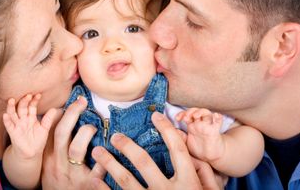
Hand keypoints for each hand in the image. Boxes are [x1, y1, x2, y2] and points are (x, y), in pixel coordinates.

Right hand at [3, 93, 51, 158]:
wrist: (32, 154)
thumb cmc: (38, 141)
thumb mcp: (45, 129)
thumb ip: (48, 119)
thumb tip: (54, 109)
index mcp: (31, 118)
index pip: (32, 106)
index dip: (34, 101)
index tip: (38, 95)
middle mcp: (23, 120)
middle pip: (22, 108)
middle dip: (24, 101)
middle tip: (28, 95)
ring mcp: (17, 125)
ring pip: (13, 114)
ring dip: (11, 107)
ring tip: (12, 100)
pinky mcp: (13, 133)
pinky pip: (9, 125)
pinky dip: (7, 120)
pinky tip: (6, 115)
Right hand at [41, 96, 106, 188]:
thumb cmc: (57, 181)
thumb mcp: (50, 163)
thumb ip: (54, 143)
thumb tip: (61, 113)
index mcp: (48, 156)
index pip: (49, 130)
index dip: (58, 113)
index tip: (71, 101)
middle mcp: (57, 163)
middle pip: (61, 133)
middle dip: (72, 114)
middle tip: (82, 101)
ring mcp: (72, 174)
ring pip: (76, 149)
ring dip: (86, 132)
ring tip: (94, 128)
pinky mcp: (87, 185)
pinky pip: (97, 169)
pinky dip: (105, 158)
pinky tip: (112, 150)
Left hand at [90, 112, 221, 189]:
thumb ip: (205, 174)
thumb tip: (192, 154)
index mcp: (189, 183)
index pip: (177, 149)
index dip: (166, 130)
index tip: (156, 116)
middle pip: (145, 162)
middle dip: (128, 146)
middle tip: (116, 136)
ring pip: (127, 181)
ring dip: (110, 164)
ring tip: (97, 152)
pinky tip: (94, 181)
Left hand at [176, 108, 224, 162]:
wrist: (210, 158)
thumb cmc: (198, 148)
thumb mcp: (185, 143)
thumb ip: (179, 137)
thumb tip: (169, 131)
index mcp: (192, 125)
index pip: (186, 115)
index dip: (181, 114)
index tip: (177, 118)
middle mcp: (199, 124)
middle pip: (196, 111)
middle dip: (190, 112)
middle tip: (185, 118)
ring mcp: (207, 126)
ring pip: (206, 114)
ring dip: (201, 112)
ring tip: (196, 116)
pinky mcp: (215, 132)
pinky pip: (218, 122)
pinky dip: (218, 118)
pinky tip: (216, 116)